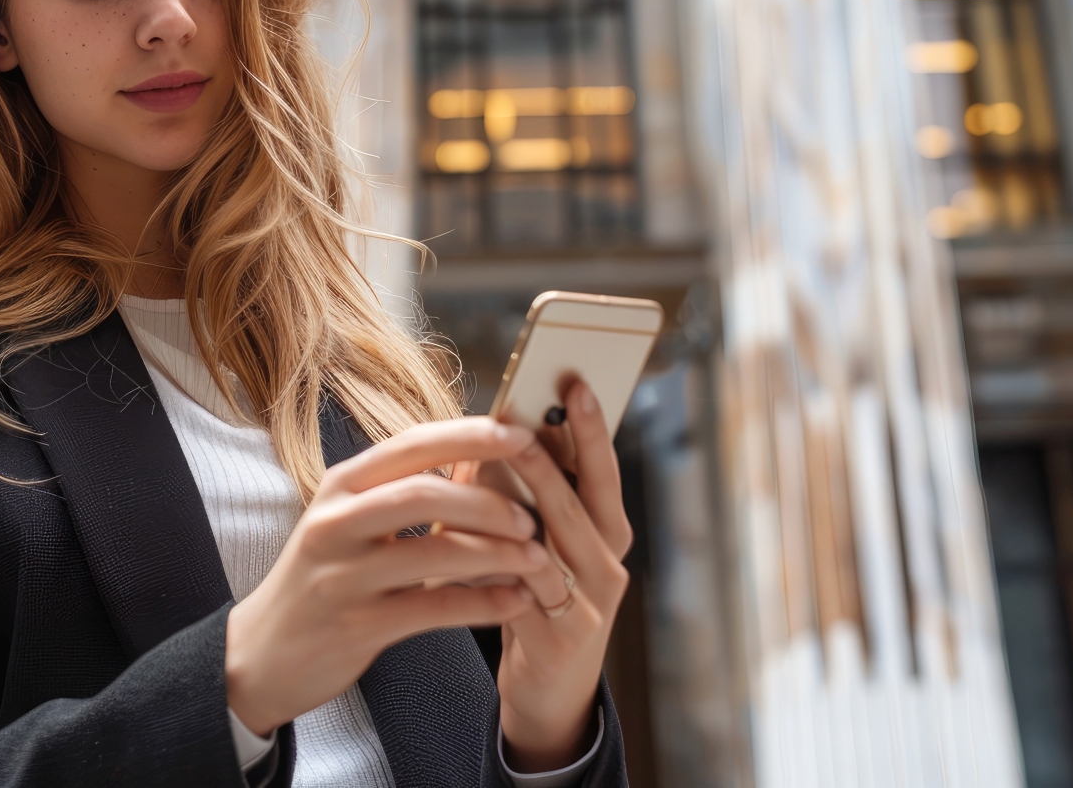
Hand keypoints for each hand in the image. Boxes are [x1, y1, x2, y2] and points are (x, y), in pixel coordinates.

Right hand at [225, 417, 550, 735]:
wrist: (261, 655)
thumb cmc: (320, 580)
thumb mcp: (346, 523)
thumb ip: (400, 493)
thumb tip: (477, 461)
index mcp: (340, 486)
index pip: (410, 445)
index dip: (469, 436)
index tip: (520, 433)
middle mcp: (335, 522)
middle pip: (422, 493)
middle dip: (486, 500)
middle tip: (532, 514)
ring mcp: (342, 576)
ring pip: (432, 552)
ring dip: (494, 552)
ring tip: (536, 557)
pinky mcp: (355, 626)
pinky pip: (432, 609)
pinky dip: (482, 603)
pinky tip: (514, 601)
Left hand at [491, 381, 633, 771]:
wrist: (549, 691)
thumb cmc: (539, 599)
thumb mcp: (540, 544)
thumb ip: (520, 497)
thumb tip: (482, 434)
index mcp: (607, 532)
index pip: (603, 470)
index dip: (593, 428)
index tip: (577, 381)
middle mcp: (608, 563)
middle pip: (584, 499)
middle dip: (555, 454)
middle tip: (527, 412)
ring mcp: (591, 603)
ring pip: (553, 542)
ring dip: (524, 502)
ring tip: (489, 469)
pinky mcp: (562, 638)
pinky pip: (524, 590)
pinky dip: (495, 562)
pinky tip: (463, 541)